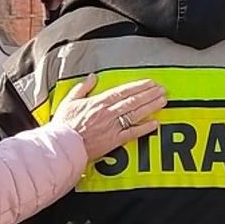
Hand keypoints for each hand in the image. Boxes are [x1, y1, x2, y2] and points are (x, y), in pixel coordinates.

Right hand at [51, 76, 167, 160]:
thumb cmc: (63, 125)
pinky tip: (155, 123)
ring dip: (151, 106)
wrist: (62, 146)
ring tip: (163, 100)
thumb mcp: (69, 101)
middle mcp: (108, 113)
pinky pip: (132, 133)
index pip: (123, 91)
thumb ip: (82, 88)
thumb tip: (92, 77)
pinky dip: (144, 128)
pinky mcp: (113, 141)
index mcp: (98, 102)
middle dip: (149, 94)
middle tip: (162, 89)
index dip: (138, 86)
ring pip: (135, 114)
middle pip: (133, 101)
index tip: (150, 82)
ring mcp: (112, 127)